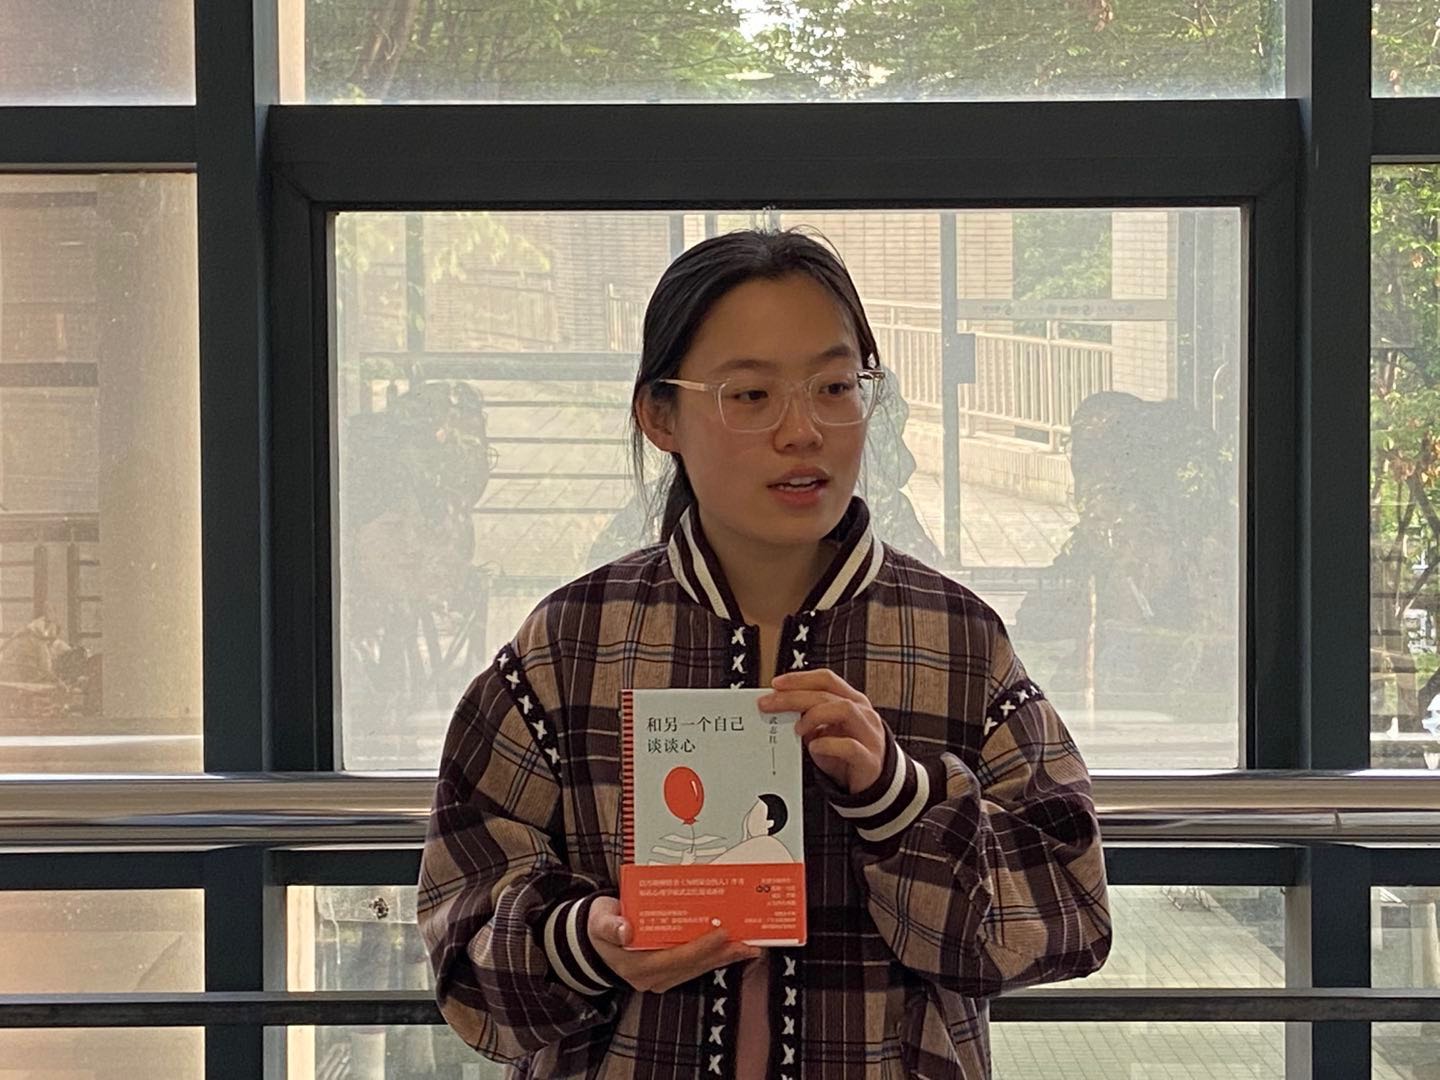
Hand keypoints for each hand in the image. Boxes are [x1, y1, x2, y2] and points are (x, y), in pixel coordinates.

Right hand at [587, 895, 759, 992]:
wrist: (594, 940)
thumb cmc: (600, 924)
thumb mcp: (600, 920)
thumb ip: (610, 925)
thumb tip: (625, 931)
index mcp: (635, 965)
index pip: (675, 957)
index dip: (700, 946)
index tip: (722, 932)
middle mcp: (650, 977)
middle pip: (693, 966)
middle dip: (722, 954)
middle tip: (749, 943)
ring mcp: (659, 979)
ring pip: (697, 969)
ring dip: (724, 959)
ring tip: (749, 948)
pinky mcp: (667, 974)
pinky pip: (694, 968)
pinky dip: (714, 959)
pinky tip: (732, 951)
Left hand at [759, 669, 886, 794]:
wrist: (872, 785)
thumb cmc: (846, 756)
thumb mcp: (825, 732)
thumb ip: (808, 719)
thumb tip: (779, 709)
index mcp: (852, 701)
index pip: (826, 679)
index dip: (800, 678)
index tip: (776, 685)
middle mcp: (863, 713)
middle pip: (827, 693)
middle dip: (794, 697)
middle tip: (770, 704)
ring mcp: (869, 734)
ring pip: (844, 709)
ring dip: (815, 715)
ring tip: (797, 728)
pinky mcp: (869, 758)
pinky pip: (850, 746)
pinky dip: (828, 745)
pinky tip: (814, 748)